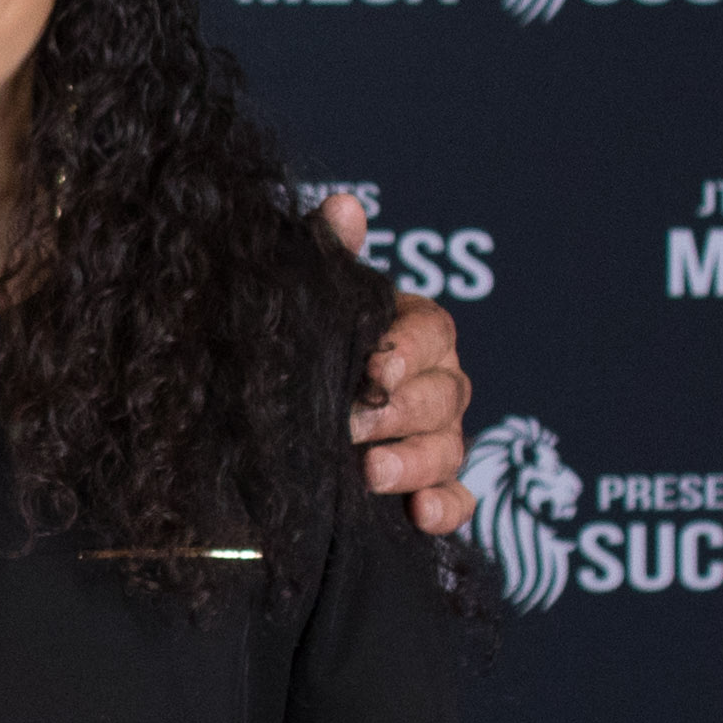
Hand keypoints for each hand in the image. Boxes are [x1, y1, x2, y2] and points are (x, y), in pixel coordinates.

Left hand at [319, 193, 474, 535]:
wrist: (268, 413)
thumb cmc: (299, 345)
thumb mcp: (307, 300)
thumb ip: (328, 254)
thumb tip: (344, 205)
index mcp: (412, 332)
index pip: (432, 333)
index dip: (408, 350)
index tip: (374, 366)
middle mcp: (434, 384)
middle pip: (445, 396)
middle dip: (402, 412)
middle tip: (354, 425)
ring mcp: (434, 439)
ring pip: (449, 449)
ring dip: (414, 462)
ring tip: (369, 472)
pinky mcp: (427, 490)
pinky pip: (454, 502)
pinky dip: (444, 509)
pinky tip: (419, 516)